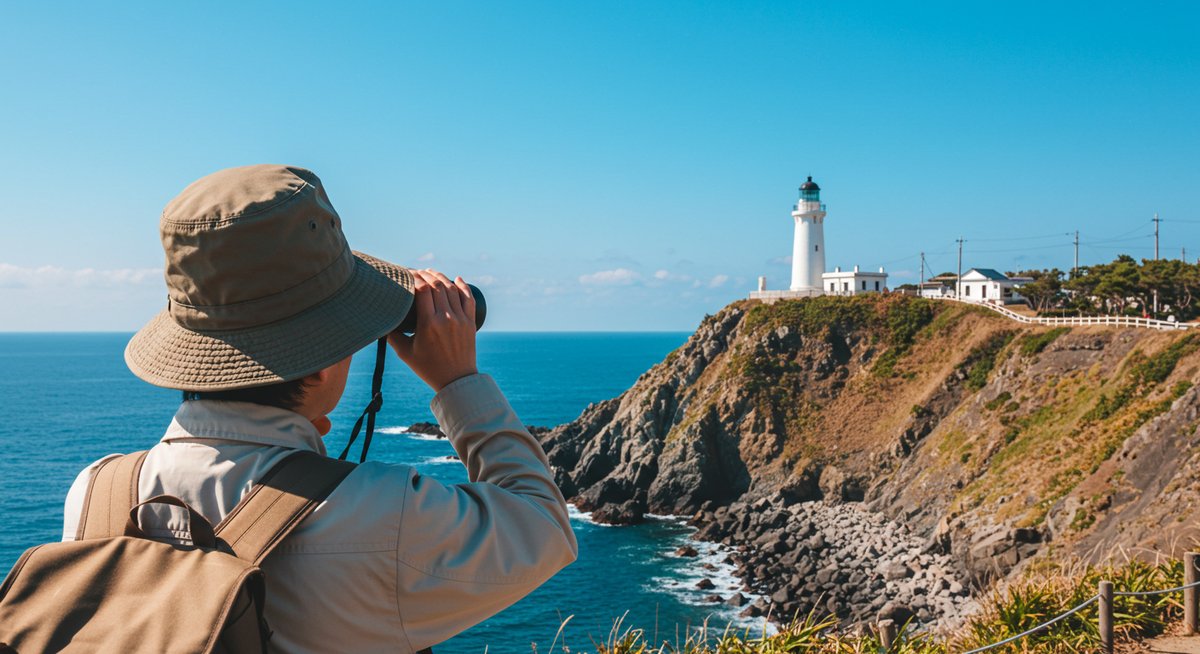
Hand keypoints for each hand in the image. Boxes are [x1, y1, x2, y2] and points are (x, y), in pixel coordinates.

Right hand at [388, 269, 478, 390]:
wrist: (456, 381)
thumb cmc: (428, 368)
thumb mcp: (405, 353)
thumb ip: (392, 336)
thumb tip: (382, 321)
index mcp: (429, 324)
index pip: (422, 290)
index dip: (414, 279)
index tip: (408, 275)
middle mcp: (446, 318)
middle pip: (436, 285)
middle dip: (426, 275)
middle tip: (417, 272)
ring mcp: (460, 319)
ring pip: (452, 289)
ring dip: (441, 277)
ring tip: (431, 273)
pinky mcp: (470, 322)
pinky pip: (468, 298)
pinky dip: (463, 286)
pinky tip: (457, 279)